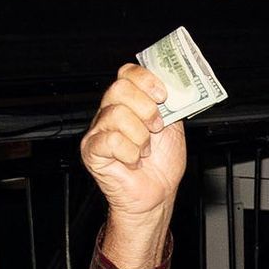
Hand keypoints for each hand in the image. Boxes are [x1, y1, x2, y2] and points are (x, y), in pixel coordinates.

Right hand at [79, 64, 187, 226]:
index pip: (127, 74)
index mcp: (129, 103)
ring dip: (140, 137)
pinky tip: (133, 161)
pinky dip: (130, 153)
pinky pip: (112, 140)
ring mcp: (98, 131)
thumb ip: (172, 104)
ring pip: (117, 115)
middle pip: (119, 89)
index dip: (146, 80)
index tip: (163, 96)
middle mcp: (110, 112)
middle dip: (146, 108)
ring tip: (144, 151)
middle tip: (156, 128)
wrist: (158, 195)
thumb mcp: (174, 127)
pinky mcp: (92, 150)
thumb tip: (176, 85)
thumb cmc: (161, 164)